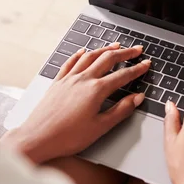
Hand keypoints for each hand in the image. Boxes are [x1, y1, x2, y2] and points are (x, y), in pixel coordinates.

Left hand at [0, 43, 150, 163]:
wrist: (37, 138)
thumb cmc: (67, 137)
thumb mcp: (100, 127)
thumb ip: (121, 110)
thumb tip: (136, 98)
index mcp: (95, 91)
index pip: (122, 75)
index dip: (137, 69)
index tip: (146, 64)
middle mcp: (82, 80)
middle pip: (107, 59)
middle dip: (125, 53)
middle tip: (136, 50)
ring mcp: (68, 79)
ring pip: (89, 57)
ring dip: (105, 49)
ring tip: (116, 46)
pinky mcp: (57, 83)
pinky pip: (70, 62)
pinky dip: (80, 54)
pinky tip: (84, 51)